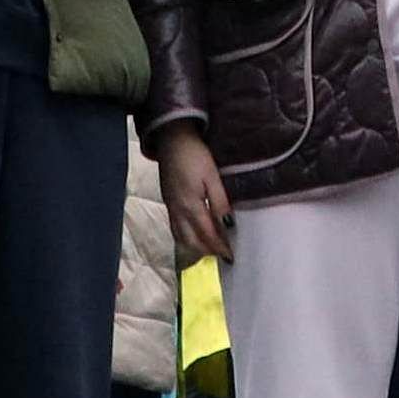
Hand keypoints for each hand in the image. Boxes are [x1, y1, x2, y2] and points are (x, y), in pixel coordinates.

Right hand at [154, 123, 235, 265]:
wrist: (171, 141)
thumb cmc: (195, 155)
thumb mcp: (212, 176)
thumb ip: (219, 201)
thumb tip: (229, 225)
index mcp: (191, 205)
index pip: (207, 234)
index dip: (219, 247)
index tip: (231, 257)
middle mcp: (178, 211)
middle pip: (192, 241)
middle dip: (207, 251)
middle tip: (222, 255)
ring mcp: (170, 208)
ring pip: (181, 237)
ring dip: (196, 247)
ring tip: (210, 250)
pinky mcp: (167, 203)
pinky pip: (174, 228)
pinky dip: (185, 238)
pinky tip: (193, 236)